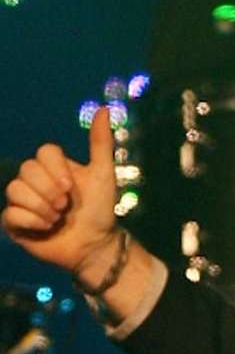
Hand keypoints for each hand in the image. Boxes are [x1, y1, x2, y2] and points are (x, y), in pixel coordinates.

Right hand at [3, 108, 118, 278]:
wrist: (96, 245)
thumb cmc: (101, 210)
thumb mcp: (103, 174)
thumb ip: (101, 143)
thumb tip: (105, 108)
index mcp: (55, 167)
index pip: (43, 151)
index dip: (55, 168)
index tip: (71, 186)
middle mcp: (36, 181)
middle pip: (26, 169)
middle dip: (49, 190)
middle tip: (65, 206)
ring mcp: (23, 201)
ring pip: (15, 189)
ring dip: (42, 207)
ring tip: (58, 218)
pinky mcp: (15, 222)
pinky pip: (10, 213)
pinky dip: (32, 221)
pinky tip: (47, 228)